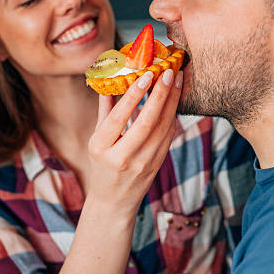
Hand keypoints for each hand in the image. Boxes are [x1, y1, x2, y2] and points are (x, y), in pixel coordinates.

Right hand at [87, 68, 182, 216]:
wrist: (114, 201)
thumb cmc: (101, 165)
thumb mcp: (95, 139)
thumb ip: (105, 110)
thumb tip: (109, 79)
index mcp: (101, 147)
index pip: (120, 117)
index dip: (134, 95)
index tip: (146, 74)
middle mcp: (122, 157)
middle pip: (146, 122)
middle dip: (160, 94)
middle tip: (169, 71)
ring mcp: (142, 163)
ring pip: (162, 127)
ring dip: (172, 101)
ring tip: (177, 79)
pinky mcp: (157, 164)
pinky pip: (168, 135)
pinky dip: (173, 115)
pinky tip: (175, 98)